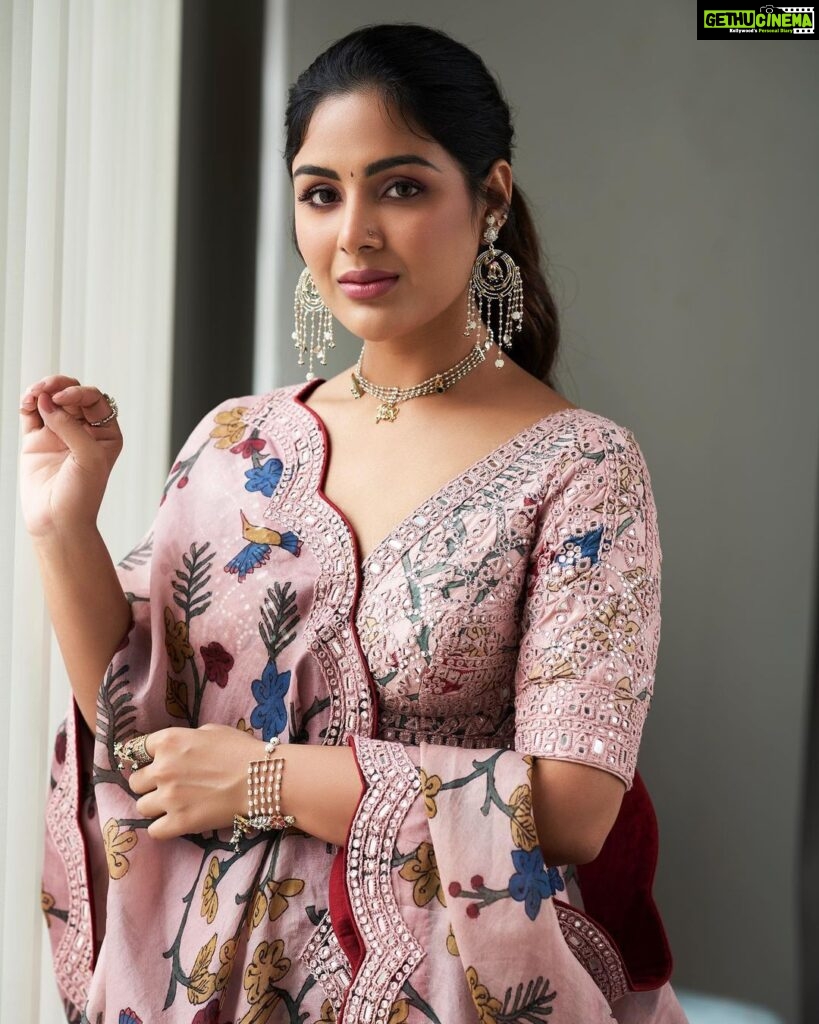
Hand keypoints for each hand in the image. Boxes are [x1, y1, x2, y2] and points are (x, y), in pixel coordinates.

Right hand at [19, 375, 122, 537]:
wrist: (57, 522)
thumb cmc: (82, 495)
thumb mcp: (88, 457)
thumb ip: (70, 427)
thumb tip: (47, 401)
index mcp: (106, 434)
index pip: (95, 401)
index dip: (79, 393)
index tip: (63, 400)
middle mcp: (84, 431)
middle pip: (72, 395)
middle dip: (59, 386)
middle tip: (45, 389)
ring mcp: (59, 434)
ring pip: (51, 400)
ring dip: (42, 391)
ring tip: (33, 394)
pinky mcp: (37, 441)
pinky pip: (32, 413)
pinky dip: (28, 403)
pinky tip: (26, 402)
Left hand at [128, 724, 265, 839]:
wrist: (262, 778)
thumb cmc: (241, 750)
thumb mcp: (210, 731)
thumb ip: (185, 739)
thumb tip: (176, 750)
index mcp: (169, 741)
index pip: (136, 750)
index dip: (145, 758)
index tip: (151, 764)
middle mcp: (162, 768)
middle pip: (135, 781)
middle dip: (149, 783)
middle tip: (168, 786)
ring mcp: (168, 797)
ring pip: (141, 806)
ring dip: (155, 806)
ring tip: (175, 805)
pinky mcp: (178, 822)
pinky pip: (153, 830)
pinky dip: (163, 827)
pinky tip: (177, 821)